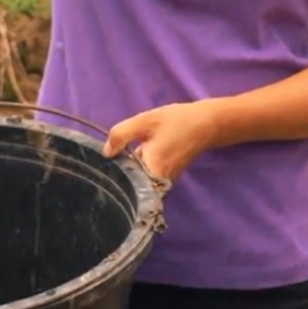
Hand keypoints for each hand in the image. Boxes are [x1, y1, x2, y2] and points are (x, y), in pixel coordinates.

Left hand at [103, 100, 224, 182]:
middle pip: (130, 185)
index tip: (100, 170)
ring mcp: (164, 182)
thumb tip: (106, 153)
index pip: (125, 186)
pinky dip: (139, 168)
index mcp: (151, 171)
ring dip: (128, 171)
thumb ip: (121, 135)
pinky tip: (132, 156)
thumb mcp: (145, 121)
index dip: (111, 179)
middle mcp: (158, 183)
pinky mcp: (167, 177)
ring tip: (117, 158)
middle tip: (105, 162)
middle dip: (117, 175)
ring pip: (138, 181)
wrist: (207, 124)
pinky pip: (147, 176)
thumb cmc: (176, 121)